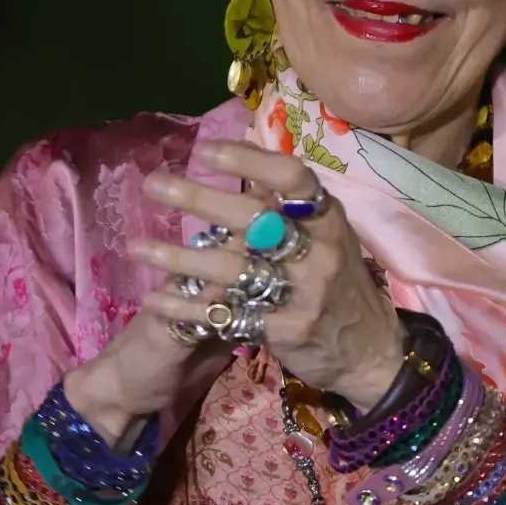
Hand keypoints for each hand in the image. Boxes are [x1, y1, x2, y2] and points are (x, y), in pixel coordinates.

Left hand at [134, 141, 405, 410]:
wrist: (371, 353)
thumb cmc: (340, 287)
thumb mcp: (329, 240)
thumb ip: (290, 209)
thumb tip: (247, 162)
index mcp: (329, 220)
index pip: (291, 177)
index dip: (247, 159)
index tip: (204, 150)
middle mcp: (320, 251)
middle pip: (252, 218)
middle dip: (197, 198)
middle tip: (152, 185)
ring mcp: (304, 293)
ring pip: (232, 268)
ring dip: (178, 258)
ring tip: (135, 248)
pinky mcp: (287, 330)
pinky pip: (228, 315)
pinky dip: (188, 308)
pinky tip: (154, 301)